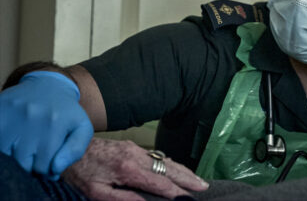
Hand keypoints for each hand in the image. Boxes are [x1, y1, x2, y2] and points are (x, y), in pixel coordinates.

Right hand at [0, 71, 93, 177]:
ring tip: (25, 146)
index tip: (49, 161)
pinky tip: (13, 140)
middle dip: (30, 165)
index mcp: (55, 123)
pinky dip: (3, 146)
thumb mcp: (82, 128)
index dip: (46, 170)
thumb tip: (56, 168)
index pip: (43, 168)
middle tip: (36, 154)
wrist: (48, 84)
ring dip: (14, 157)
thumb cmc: (67, 113)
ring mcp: (11, 113)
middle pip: (23, 164)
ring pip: (6, 156)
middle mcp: (32, 117)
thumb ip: (75, 150)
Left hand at [62, 138, 208, 200]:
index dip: (176, 192)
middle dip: (188, 178)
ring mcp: (137, 149)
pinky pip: (158, 156)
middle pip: (169, 168)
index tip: (190, 199)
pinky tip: (178, 169)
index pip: (160, 182)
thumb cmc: (81, 172)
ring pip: (166, 160)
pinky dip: (172, 164)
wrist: (70, 144)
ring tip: (198, 179)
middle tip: (204, 186)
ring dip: (183, 170)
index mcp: (129, 170)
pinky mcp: (134, 147)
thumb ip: (122, 199)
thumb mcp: (96, 192)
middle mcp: (137, 156)